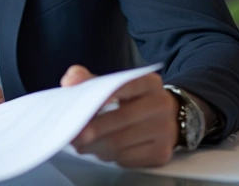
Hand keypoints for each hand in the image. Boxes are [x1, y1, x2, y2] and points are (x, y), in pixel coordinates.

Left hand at [62, 65, 179, 167]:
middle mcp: (161, 105)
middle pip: (122, 117)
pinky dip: (107, 156)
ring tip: (78, 144)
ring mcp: (165, 131)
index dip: (104, 95)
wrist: (168, 118)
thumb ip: (91, 80)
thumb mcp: (118, 85)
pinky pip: (127, 158)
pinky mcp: (161, 153)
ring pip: (121, 142)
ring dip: (94, 145)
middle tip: (70, 133)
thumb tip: (70, 80)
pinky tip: (97, 150)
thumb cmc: (133, 100)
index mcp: (149, 83)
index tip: (82, 104)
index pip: (126, 86)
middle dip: (91, 128)